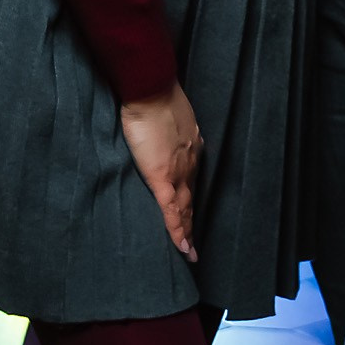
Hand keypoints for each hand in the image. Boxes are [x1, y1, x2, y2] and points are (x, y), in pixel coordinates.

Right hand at [120, 82, 204, 260]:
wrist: (151, 92)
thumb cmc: (153, 98)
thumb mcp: (166, 117)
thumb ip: (165, 131)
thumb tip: (159, 135)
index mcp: (191, 149)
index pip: (191, 181)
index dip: (190, 199)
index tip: (191, 213)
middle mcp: (190, 163)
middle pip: (192, 199)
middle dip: (192, 221)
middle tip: (194, 244)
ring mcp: (179, 172)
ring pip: (186, 208)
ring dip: (187, 231)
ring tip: (188, 252)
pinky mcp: (164, 177)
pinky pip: (172, 210)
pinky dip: (178, 230)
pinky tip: (182, 246)